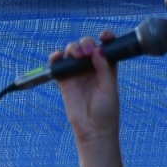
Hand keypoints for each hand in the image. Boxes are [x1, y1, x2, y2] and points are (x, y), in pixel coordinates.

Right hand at [53, 29, 119, 146]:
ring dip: (73, 48)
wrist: (93, 130)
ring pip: (73, 52)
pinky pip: (58, 65)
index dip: (105, 38)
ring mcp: (77, 73)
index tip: (104, 36)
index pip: (106, 47)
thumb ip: (104, 69)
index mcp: (107, 67)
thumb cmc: (106, 111)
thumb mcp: (109, 88)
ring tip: (76, 55)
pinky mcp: (64, 81)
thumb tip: (98, 50)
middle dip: (86, 43)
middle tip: (87, 52)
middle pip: (87, 46)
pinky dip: (56, 58)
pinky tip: (58, 56)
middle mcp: (92, 68)